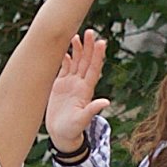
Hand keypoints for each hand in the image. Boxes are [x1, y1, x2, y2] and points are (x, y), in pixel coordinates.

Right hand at [46, 29, 107, 155]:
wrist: (61, 134)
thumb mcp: (82, 120)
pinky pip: (63, 68)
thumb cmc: (72, 130)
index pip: (94, 69)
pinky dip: (64, 58)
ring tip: (76, 35)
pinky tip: (64, 48)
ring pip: (75, 62)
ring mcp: (70, 84)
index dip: (98, 56)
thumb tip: (106, 102)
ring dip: (77, 49)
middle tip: (90, 31)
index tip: (101, 42)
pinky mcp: (59, 85)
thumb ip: (92, 110)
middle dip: (88, 47)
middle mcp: (80, 84)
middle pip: (86, 61)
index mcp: (86, 90)